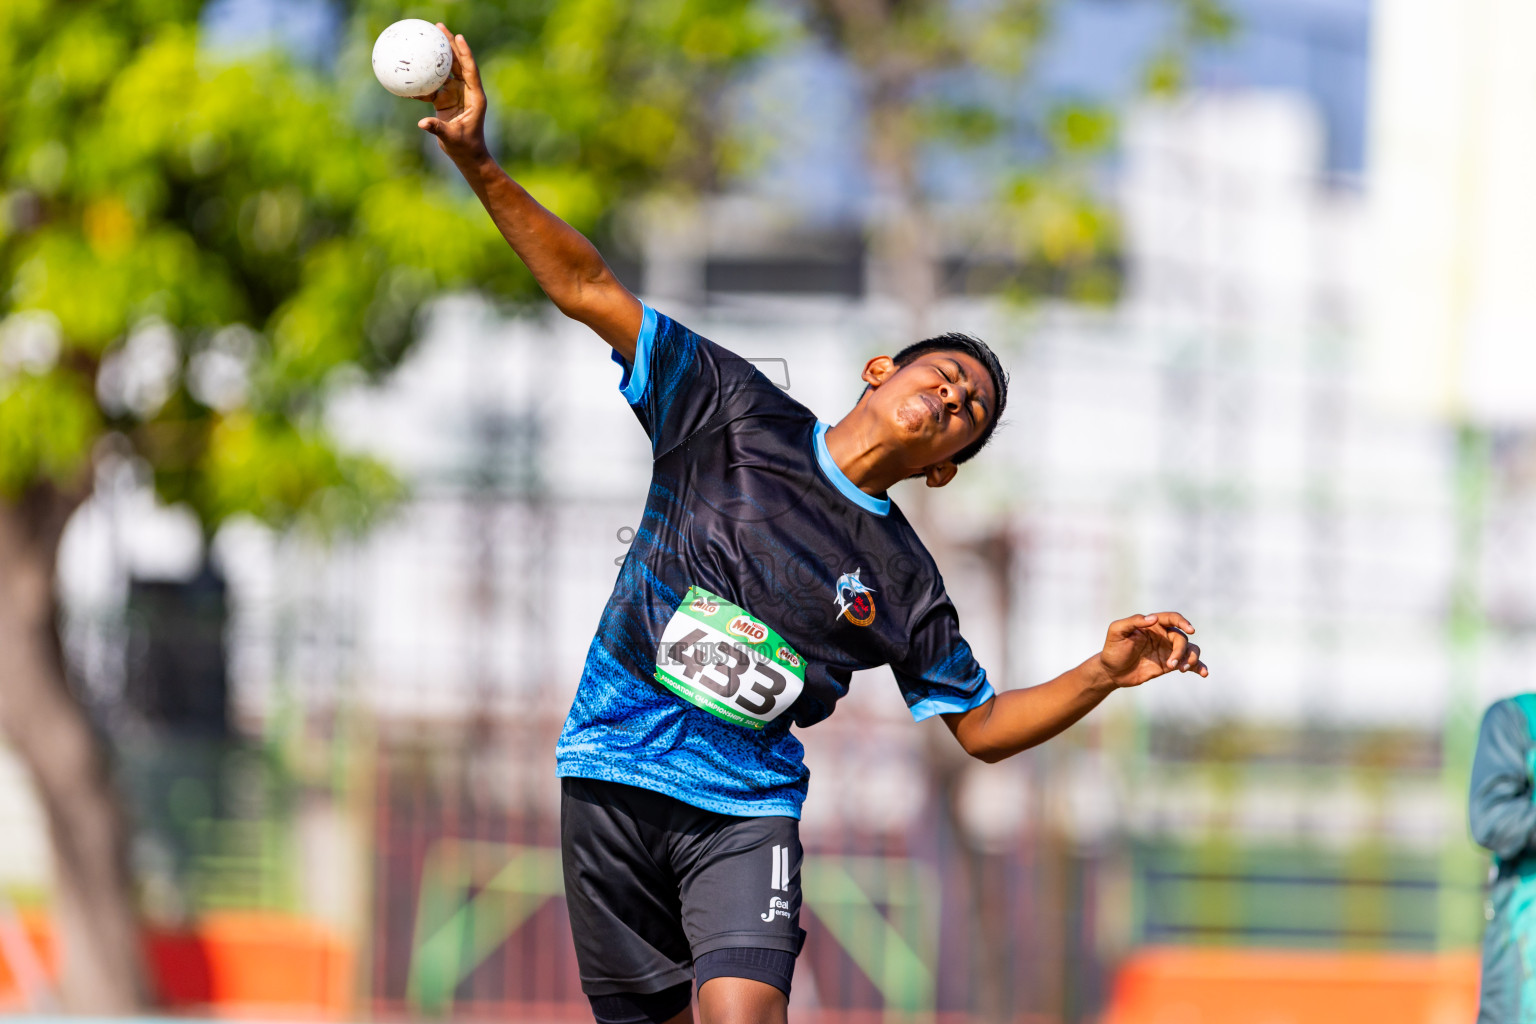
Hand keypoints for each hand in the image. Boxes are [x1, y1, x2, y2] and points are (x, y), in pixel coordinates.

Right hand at [415, 24, 488, 165]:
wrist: (466, 155)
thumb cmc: (465, 147)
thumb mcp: (452, 138)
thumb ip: (438, 129)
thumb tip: (422, 123)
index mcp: (475, 96)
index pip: (470, 70)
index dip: (465, 53)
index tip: (459, 37)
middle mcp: (466, 91)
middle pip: (458, 63)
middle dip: (450, 44)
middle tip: (439, 28)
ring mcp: (456, 94)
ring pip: (446, 70)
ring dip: (437, 55)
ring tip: (427, 38)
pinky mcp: (445, 100)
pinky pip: (433, 85)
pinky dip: (424, 79)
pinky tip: (412, 68)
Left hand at [1095, 611, 1206, 687]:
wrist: (1112, 672)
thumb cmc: (1113, 649)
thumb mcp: (1117, 632)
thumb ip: (1133, 622)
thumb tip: (1153, 618)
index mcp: (1153, 625)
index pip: (1172, 618)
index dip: (1182, 622)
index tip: (1190, 630)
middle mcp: (1163, 635)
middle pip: (1181, 638)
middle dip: (1180, 650)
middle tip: (1172, 664)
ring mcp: (1168, 650)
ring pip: (1190, 649)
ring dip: (1191, 658)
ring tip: (1182, 668)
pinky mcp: (1170, 664)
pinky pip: (1189, 663)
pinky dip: (1199, 667)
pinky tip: (1203, 673)